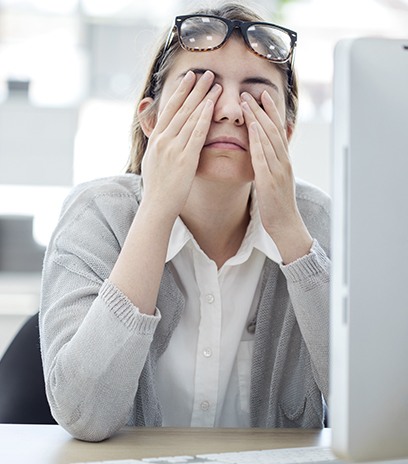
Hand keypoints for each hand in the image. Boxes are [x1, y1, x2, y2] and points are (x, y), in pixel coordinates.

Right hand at [141, 70, 221, 220]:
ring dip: (202, 98)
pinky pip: (196, 134)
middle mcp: (163, 140)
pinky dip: (204, 117)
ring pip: (189, 117)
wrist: (157, 205)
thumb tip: (159, 134)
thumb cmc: (157, 187)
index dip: (180, 92)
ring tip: (213, 83)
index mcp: (156, 140)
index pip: (169, 110)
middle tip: (205, 72)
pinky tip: (212, 105)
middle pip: (180, 108)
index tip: (189, 78)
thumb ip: (158, 144)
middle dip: (193, 89)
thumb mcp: (152, 161)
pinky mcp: (184, 159)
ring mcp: (173, 148)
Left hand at [241, 90, 311, 262]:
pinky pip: (263, 157)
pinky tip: (251, 129)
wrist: (286, 225)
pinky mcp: (269, 181)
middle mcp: (283, 161)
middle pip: (273, 130)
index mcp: (284, 160)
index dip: (270, 111)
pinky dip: (257, 141)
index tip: (262, 94)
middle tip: (250, 91)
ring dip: (257, 118)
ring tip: (247, 102)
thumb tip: (263, 149)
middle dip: (262, 109)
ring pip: (268, 139)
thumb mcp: (276, 178)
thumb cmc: (278, 203)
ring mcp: (278, 170)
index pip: (277, 130)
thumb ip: (272, 162)